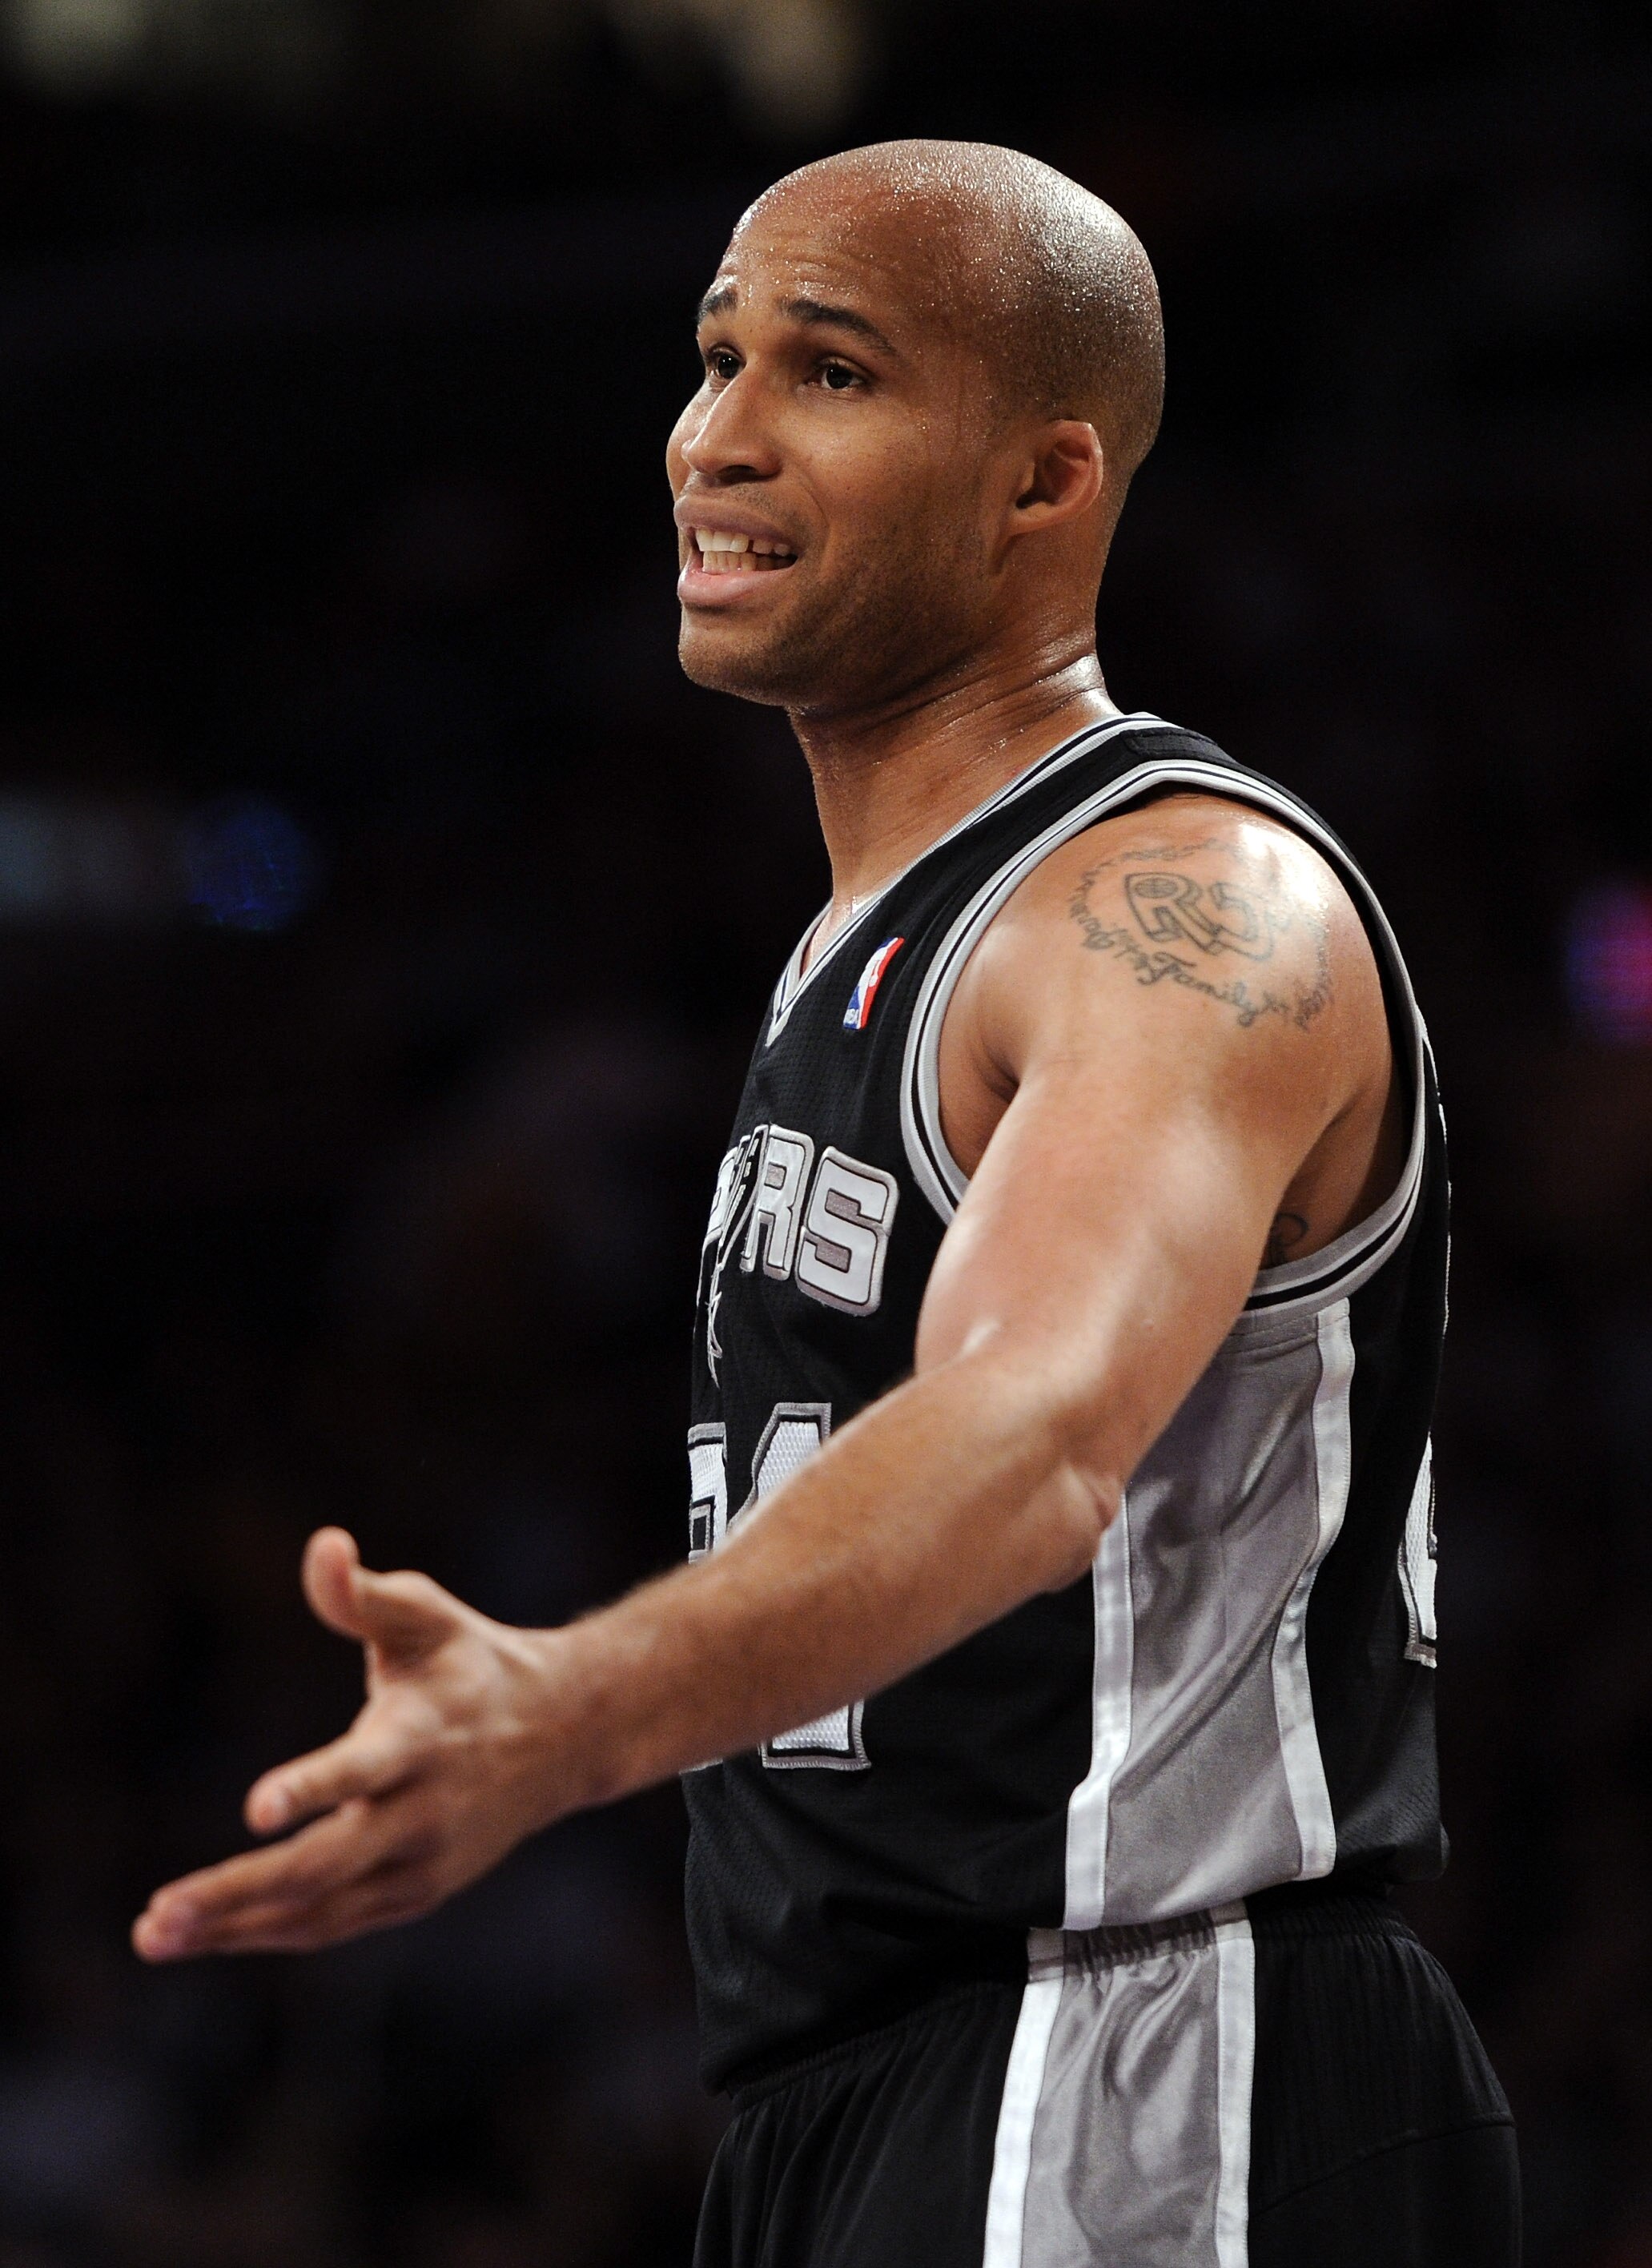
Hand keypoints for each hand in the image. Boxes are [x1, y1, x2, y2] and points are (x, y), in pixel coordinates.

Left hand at [133, 1528, 562, 1959]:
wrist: (564, 1734)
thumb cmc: (470, 1661)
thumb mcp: (425, 1614)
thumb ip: (363, 1593)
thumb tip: (322, 1545)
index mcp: (422, 1737)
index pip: (365, 1768)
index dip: (312, 1787)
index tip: (255, 1808)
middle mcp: (425, 1811)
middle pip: (325, 1866)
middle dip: (236, 1891)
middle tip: (157, 1914)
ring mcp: (422, 1863)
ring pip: (320, 1911)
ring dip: (234, 1925)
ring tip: (154, 1934)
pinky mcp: (416, 1893)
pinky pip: (332, 1923)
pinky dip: (267, 1931)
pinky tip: (207, 1933)